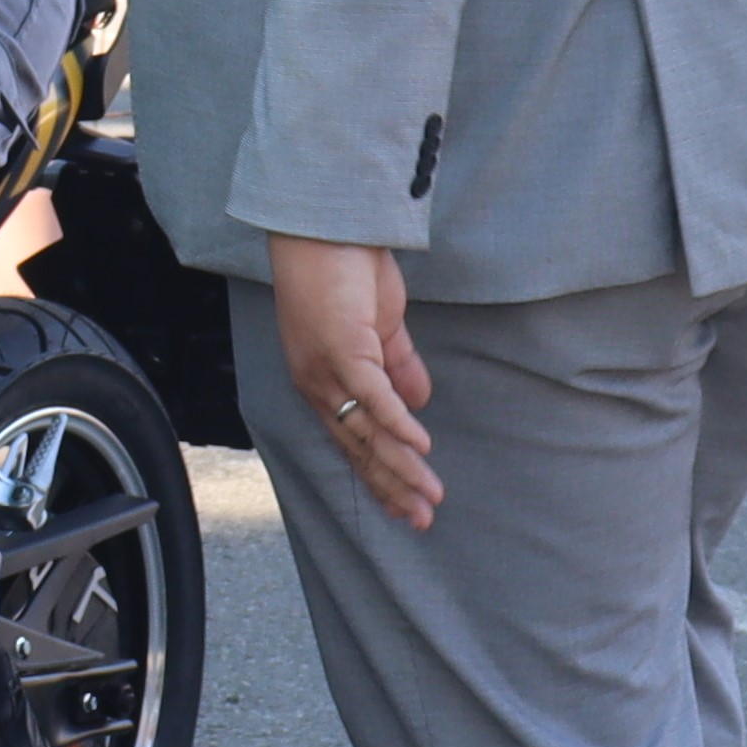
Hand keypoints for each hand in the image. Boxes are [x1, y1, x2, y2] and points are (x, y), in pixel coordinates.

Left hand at [268, 233, 437, 529]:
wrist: (324, 226)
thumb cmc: (344, 270)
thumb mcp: (378, 327)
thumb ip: (398, 366)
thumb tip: (421, 404)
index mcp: (323, 383)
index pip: (352, 442)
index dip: (380, 477)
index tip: (405, 508)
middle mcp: (317, 385)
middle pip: (358, 448)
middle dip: (392, 488)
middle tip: (422, 521)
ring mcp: (326, 369)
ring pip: (366, 431)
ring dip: (401, 466)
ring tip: (429, 496)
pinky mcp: (342, 348)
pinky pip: (372, 395)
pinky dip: (397, 422)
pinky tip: (420, 447)